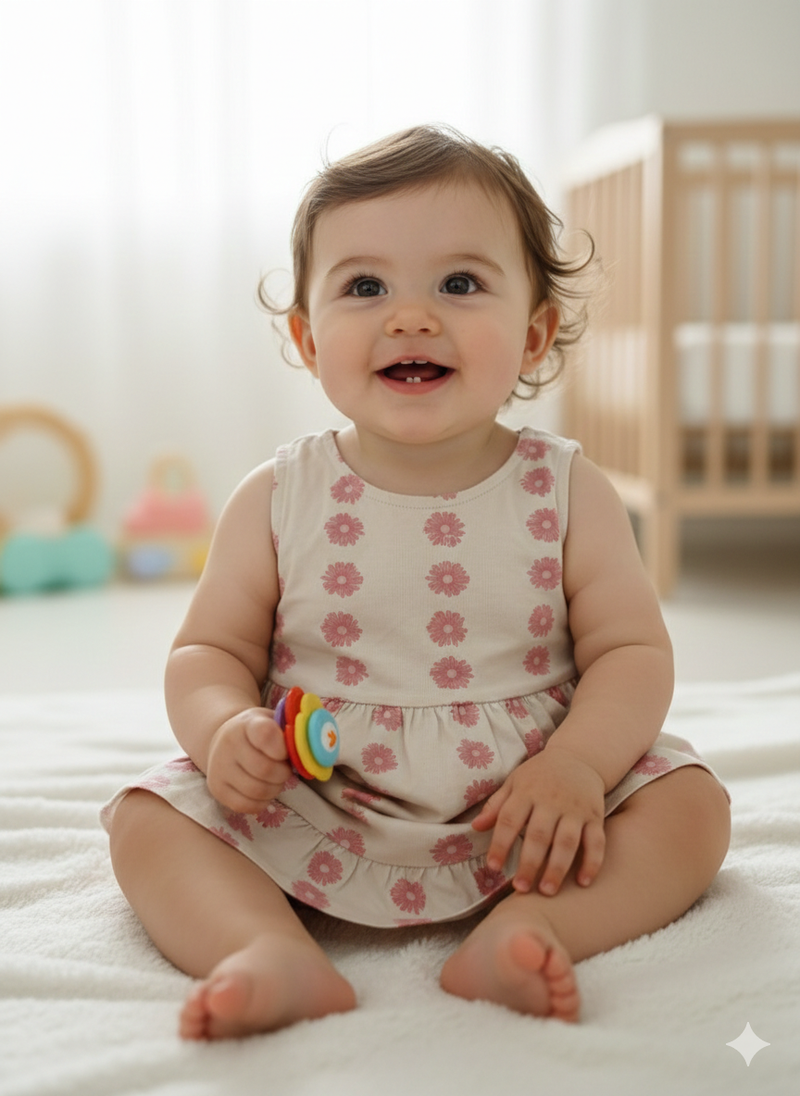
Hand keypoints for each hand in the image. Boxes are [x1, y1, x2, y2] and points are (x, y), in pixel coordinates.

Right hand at [205, 708, 291, 813]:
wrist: (223, 739)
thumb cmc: (257, 731)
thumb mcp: (273, 721)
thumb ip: (292, 732)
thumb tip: (313, 749)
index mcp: (247, 724)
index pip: (265, 735)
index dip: (282, 748)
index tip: (286, 752)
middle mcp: (228, 744)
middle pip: (265, 770)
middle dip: (283, 773)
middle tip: (285, 769)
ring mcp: (219, 768)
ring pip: (257, 791)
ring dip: (274, 789)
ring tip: (275, 780)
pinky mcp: (217, 789)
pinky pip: (245, 806)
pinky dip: (261, 802)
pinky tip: (264, 791)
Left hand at [471, 744, 605, 895]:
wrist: (579, 757)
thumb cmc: (539, 774)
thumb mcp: (514, 782)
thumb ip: (496, 805)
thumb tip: (476, 827)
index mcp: (527, 792)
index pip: (510, 820)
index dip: (500, 844)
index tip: (493, 867)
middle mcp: (551, 801)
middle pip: (539, 835)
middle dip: (529, 863)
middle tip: (521, 888)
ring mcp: (575, 809)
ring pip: (567, 841)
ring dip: (557, 867)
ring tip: (547, 891)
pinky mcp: (595, 816)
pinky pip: (596, 841)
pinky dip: (592, 862)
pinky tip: (583, 882)